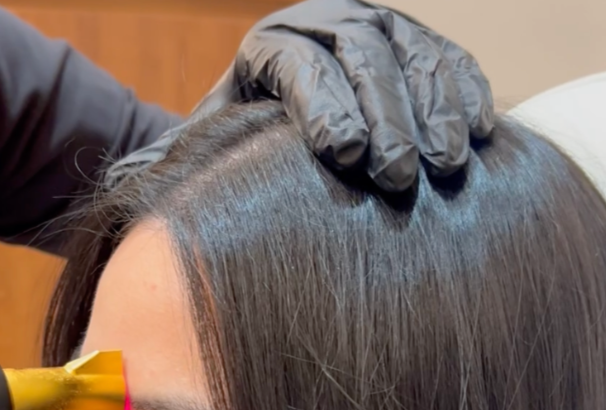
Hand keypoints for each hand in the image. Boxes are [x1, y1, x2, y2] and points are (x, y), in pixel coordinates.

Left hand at [108, 0, 492, 191]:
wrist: (277, 147)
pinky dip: (466, 91)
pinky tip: (480, 133)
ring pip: (411, 52)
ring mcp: (374, 32)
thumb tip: (132, 180)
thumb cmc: (240, 161)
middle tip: (402, 178)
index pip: (299, 63)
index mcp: (267, 49)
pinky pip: (447, 60)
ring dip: (434, 108)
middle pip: (360, 54)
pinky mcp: (415, 52)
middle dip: (386, 116)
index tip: (344, 159)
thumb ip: (172, 164)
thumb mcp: (200, 158)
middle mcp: (322, 26)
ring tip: (448, 165)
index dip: (325, 106)